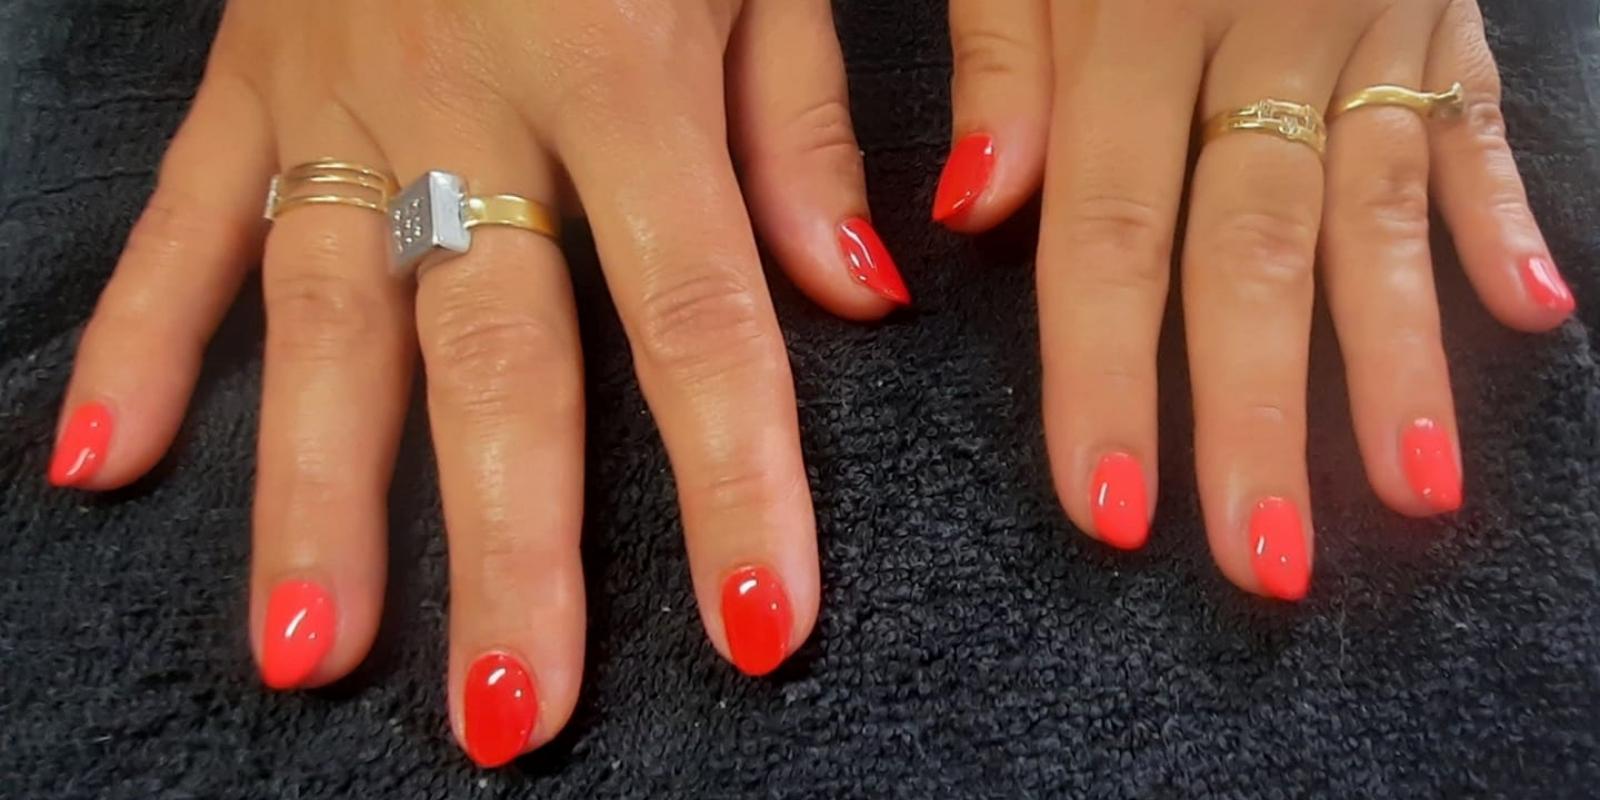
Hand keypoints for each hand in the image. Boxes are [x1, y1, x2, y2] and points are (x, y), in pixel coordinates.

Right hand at [48, 0, 907, 765]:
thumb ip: (796, 121)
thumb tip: (855, 295)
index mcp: (622, 62)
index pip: (696, 310)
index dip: (733, 478)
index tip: (757, 628)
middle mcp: (468, 96)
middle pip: (493, 354)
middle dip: (507, 542)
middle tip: (515, 711)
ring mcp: (334, 93)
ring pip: (322, 322)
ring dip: (309, 498)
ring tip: (310, 658)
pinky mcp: (244, 78)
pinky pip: (181, 221)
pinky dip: (139, 342)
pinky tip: (101, 471)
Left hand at [936, 0, 1573, 598]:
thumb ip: (1002, 53)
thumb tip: (980, 209)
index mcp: (1134, 16)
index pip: (1114, 232)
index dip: (1109, 377)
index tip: (1111, 509)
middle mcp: (1263, 31)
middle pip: (1256, 252)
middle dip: (1259, 416)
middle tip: (1260, 562)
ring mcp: (1371, 20)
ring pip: (1380, 210)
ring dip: (1398, 360)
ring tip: (1416, 493)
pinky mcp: (1440, 8)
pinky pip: (1475, 120)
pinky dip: (1501, 215)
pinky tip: (1531, 316)